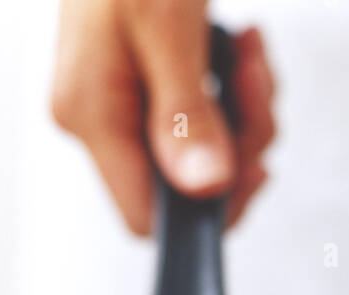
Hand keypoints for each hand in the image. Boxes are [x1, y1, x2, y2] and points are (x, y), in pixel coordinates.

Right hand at [50, 0, 275, 234]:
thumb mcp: (168, 22)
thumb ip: (186, 113)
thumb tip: (205, 189)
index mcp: (90, 114)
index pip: (145, 218)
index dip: (204, 210)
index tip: (250, 168)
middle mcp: (100, 115)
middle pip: (182, 187)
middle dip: (238, 149)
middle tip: (258, 95)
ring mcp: (123, 97)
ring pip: (201, 150)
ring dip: (245, 111)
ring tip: (252, 54)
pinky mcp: (147, 77)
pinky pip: (202, 112)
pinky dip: (235, 86)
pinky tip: (242, 41)